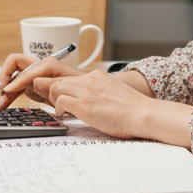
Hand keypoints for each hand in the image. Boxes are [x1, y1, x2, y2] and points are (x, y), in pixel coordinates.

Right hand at [0, 53, 84, 109]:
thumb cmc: (77, 88)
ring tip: (0, 105)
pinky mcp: (31, 86)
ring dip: (4, 91)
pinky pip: (16, 89)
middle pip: (13, 64)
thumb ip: (49, 84)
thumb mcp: (65, 87)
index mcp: (46, 64)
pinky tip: (3, 106)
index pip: (23, 66)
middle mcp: (37, 67)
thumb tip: (34, 83)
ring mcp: (33, 76)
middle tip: (2, 92)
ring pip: (12, 80)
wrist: (82, 96)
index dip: (16, 79)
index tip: (8, 90)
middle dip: (4, 77)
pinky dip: (9, 97)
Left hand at [43, 71, 192, 146]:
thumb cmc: (132, 110)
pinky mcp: (84, 105)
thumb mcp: (113, 93)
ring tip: (61, 111)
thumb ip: (98, 93)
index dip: (58, 86)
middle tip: (52, 104)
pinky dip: (58, 109)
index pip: (68, 77)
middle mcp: (90, 80)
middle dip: (49, 92)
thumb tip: (88, 101)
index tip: (56, 95)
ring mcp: (86, 92)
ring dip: (53, 100)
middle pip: (56, 80)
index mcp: (97, 76)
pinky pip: (59, 102)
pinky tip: (65, 116)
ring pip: (54, 88)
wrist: (144, 114)